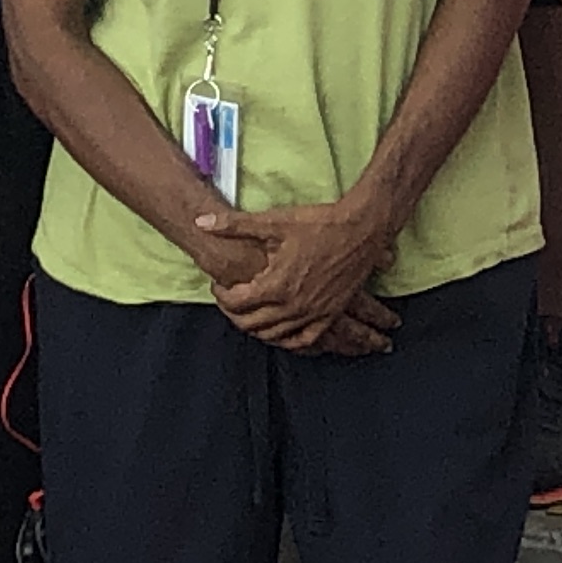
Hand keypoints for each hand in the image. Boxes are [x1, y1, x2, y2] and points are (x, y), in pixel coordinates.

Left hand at [194, 197, 394, 350]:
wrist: (361, 229)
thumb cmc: (319, 224)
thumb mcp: (274, 221)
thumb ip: (233, 224)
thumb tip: (200, 221)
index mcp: (275, 285)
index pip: (235, 302)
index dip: (221, 294)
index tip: (219, 284)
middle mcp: (292, 306)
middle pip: (251, 323)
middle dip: (234, 314)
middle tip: (230, 301)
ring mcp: (312, 314)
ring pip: (274, 335)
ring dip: (257, 329)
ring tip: (250, 316)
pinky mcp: (329, 315)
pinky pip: (304, 341)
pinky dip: (288, 341)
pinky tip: (282, 335)